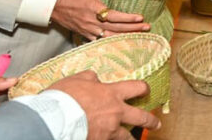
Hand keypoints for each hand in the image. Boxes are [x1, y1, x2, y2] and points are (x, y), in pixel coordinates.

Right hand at [46, 71, 160, 139]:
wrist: (55, 119)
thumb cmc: (64, 97)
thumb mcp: (78, 79)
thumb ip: (90, 78)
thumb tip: (96, 79)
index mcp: (112, 93)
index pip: (136, 88)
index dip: (143, 88)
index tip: (145, 90)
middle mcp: (116, 113)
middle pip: (141, 117)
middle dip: (151, 121)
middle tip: (156, 123)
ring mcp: (109, 130)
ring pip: (127, 137)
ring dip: (131, 138)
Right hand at [50, 0, 148, 40]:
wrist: (55, 7)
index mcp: (95, 9)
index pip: (115, 16)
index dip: (128, 18)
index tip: (141, 18)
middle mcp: (93, 22)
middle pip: (116, 28)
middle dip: (133, 28)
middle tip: (147, 27)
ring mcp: (89, 30)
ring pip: (110, 36)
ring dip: (125, 36)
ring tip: (140, 35)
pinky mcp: (86, 35)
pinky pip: (101, 40)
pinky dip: (113, 41)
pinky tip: (123, 41)